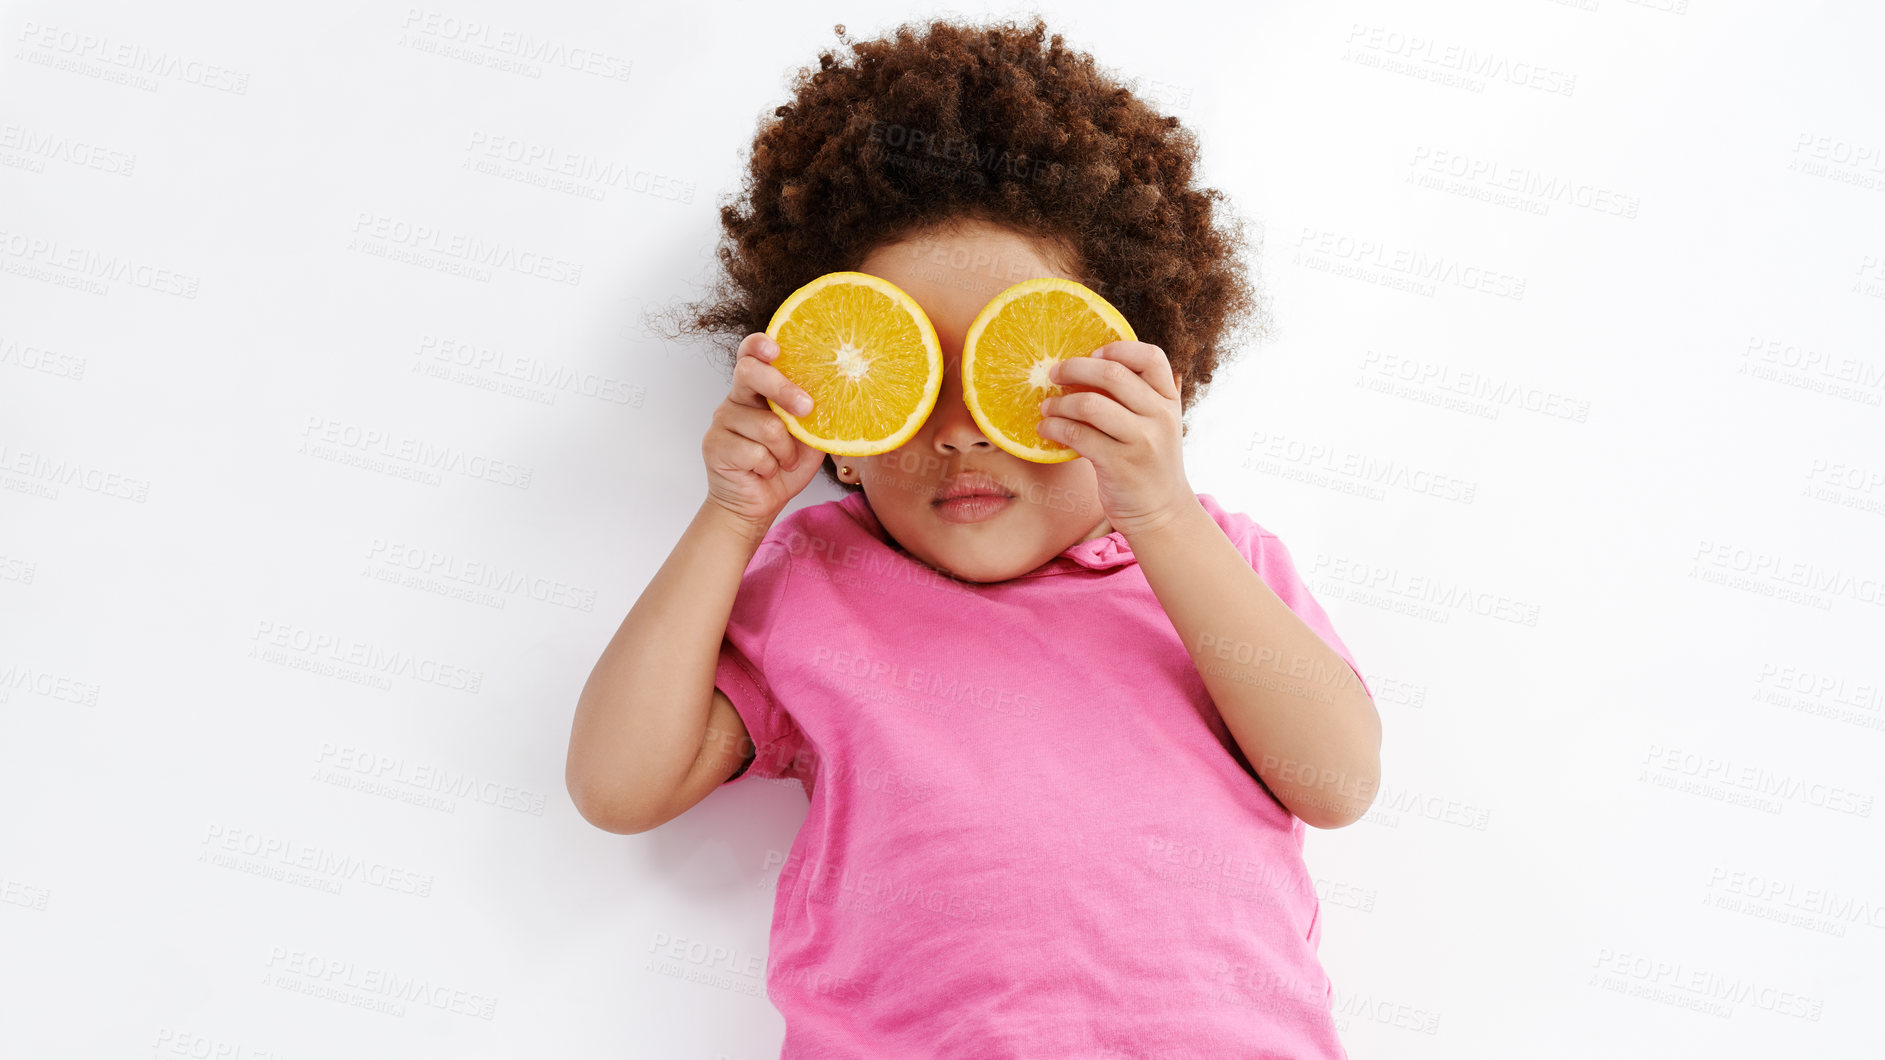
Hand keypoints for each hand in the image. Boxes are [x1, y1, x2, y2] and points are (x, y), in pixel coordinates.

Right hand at [703, 332, 825, 535]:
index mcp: (757, 390)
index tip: (776, 348)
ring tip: (783, 461)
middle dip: (783, 389)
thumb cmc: (783, 465)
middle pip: (750, 373)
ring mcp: (722, 421)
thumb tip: (844, 393)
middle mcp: (736, 399)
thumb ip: (816, 413)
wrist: (757, 504)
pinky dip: (770, 466)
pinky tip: (765, 471)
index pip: (750, 354)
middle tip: (806, 408)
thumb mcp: (809, 436)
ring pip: (764, 424)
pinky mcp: (715, 446)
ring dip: (785, 450)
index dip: (759, 345)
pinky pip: (754, 451)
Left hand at [1037, 341, 1194, 538]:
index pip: (1151, 357)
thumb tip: (1098, 364)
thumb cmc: (1150, 464)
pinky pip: (1077, 436)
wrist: (1162, 513)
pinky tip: (1046, 429)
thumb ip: (1142, 396)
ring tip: (1046, 406)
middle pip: (1113, 375)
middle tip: (1053, 373)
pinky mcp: (1119, 465)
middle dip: (1075, 369)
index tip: (1093, 353)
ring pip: (1090, 405)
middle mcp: (1160, 417)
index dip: (1118, 348)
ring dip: (1060, 402)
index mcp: (1169, 401)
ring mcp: (1141, 441)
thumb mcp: (1160, 425)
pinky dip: (1055, 428)